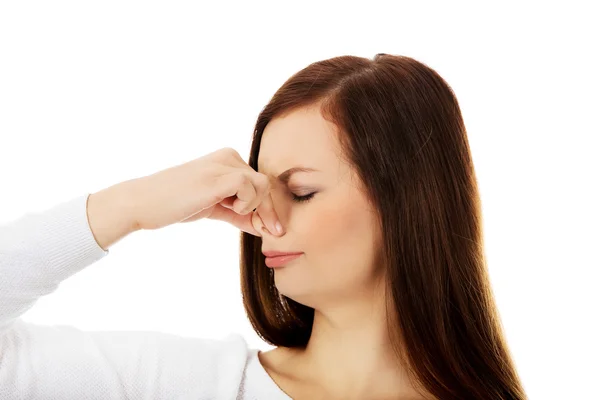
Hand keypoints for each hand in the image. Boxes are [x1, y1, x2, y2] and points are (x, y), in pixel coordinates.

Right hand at [128, 147, 282, 236]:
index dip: (267, 207)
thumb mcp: (213, 208)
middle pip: (265, 184)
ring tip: (233, 212)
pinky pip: (250, 187)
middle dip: (268, 211)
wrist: (142, 202)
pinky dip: (246, 203)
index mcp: (227, 159)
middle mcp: (228, 156)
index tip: (270, 229)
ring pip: (263, 184)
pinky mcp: (218, 176)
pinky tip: (230, 208)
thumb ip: (237, 213)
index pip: (259, 182)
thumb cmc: (174, 205)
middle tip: (269, 232)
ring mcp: (223, 164)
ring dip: (255, 206)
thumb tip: (261, 226)